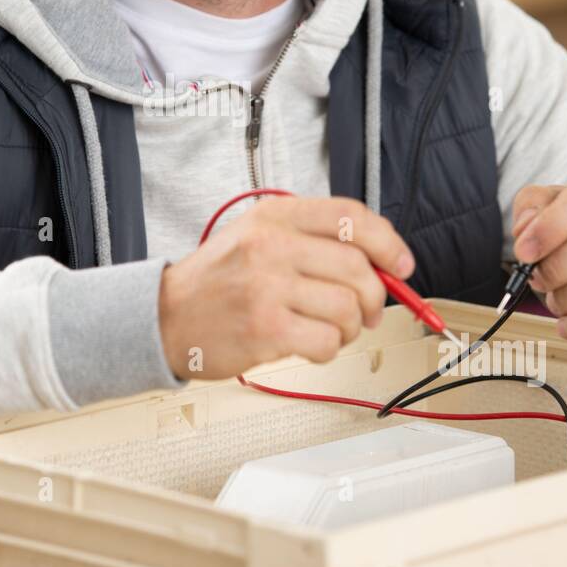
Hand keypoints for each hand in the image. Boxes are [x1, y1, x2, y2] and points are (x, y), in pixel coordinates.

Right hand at [158, 195, 415, 381]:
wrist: (165, 316)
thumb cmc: (218, 279)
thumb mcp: (258, 236)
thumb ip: (314, 241)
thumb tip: (382, 265)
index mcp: (275, 216)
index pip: (350, 217)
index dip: (388, 242)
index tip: (401, 264)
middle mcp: (272, 246)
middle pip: (358, 269)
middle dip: (373, 298)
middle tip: (364, 311)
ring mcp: (267, 288)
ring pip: (347, 310)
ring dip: (349, 328)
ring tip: (327, 329)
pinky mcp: (266, 330)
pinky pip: (327, 343)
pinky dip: (327, 350)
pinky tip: (307, 344)